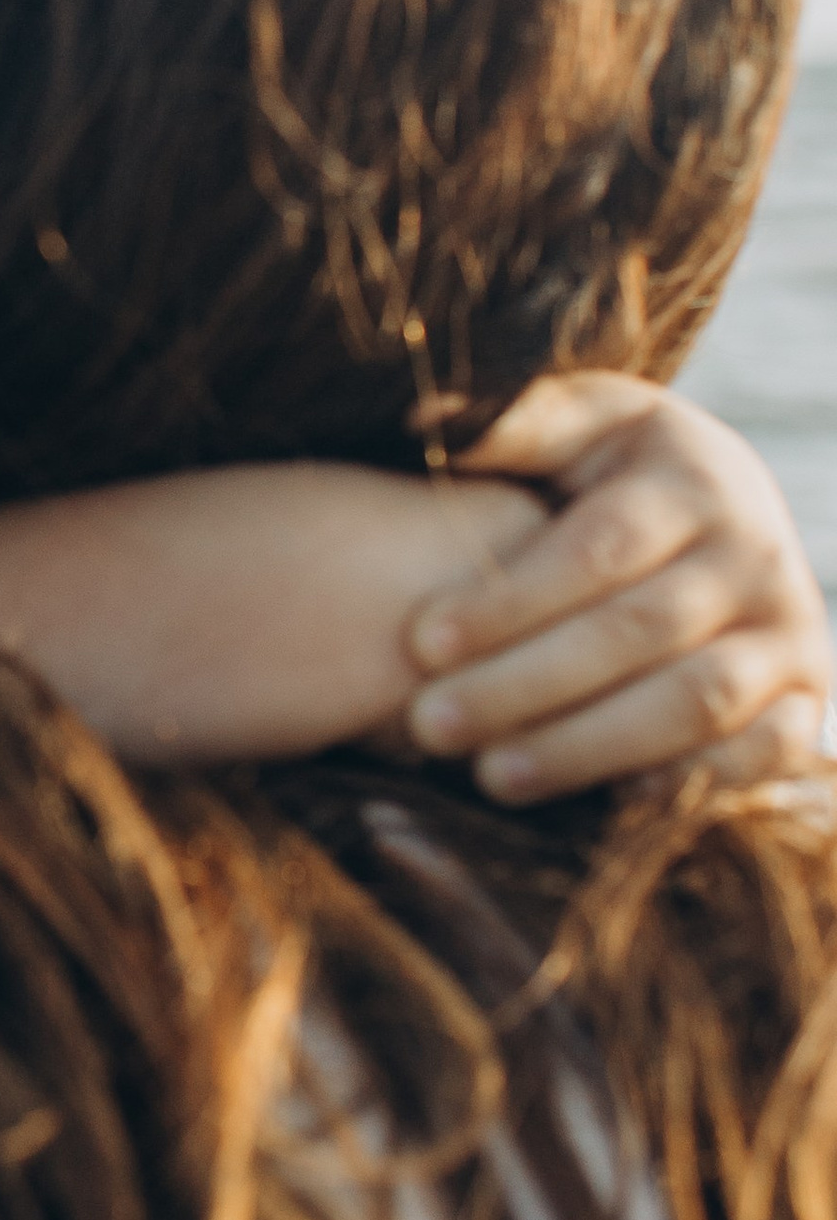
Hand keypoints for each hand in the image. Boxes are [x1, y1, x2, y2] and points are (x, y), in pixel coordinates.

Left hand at [401, 374, 830, 799]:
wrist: (723, 515)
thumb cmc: (613, 470)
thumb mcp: (578, 424)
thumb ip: (514, 422)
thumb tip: (425, 414)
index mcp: (693, 479)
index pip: (600, 547)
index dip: (511, 598)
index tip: (421, 641)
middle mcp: (757, 552)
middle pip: (639, 630)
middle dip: (527, 684)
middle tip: (429, 725)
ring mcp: (791, 628)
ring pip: (697, 700)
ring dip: (590, 746)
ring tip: (490, 776)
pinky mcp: (807, 695)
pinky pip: (764, 752)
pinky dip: (693, 784)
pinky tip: (606, 805)